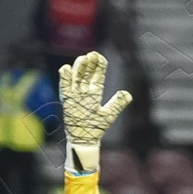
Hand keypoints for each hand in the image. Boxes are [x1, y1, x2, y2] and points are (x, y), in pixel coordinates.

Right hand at [57, 51, 132, 173]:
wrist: (85, 139)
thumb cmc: (97, 128)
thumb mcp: (109, 115)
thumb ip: (117, 104)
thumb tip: (127, 94)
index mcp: (95, 94)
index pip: (97, 77)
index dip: (99, 67)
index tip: (100, 57)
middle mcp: (85, 92)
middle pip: (87, 74)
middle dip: (89, 64)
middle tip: (92, 54)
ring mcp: (75, 95)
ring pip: (76, 78)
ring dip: (79, 68)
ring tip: (82, 59)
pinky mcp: (67, 100)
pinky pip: (64, 87)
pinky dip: (65, 78)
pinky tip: (66, 68)